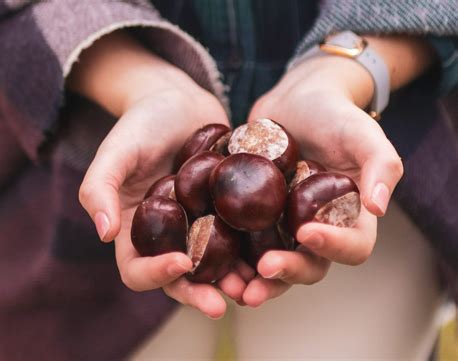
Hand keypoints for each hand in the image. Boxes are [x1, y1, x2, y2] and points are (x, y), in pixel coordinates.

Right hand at [69, 31, 252, 318]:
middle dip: (199, 293)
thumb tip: (102, 233)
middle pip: (180, 278)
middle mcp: (169, 236)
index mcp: (135, 230)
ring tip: (253, 286)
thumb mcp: (115, 151)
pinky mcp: (227, 211)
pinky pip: (240, 237)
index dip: (156, 274)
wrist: (178, 101)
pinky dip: (253, 250)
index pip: (138, 267)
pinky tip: (272, 253)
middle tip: (220, 305)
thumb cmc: (140, 124)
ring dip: (232, 280)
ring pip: (215, 265)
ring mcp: (200, 225)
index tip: (180, 263)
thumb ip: (99, 188)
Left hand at [241, 55, 403, 306]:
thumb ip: (381, 165)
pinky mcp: (256, 216)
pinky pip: (244, 243)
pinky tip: (210, 260)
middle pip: (308, 266)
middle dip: (286, 273)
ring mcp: (284, 225)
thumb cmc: (335, 114)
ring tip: (231, 286)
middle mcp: (317, 228)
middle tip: (262, 272)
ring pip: (273, 263)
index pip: (352, 246)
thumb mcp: (362, 133)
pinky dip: (230, 256)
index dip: (334, 247)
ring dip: (254, 280)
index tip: (307, 232)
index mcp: (350, 217)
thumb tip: (378, 207)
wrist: (296, 99)